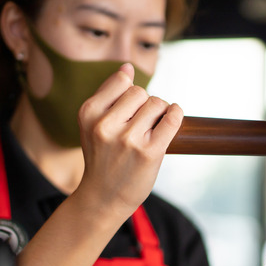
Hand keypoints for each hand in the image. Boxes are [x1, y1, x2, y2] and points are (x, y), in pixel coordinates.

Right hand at [76, 63, 182, 219]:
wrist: (103, 197)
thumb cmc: (102, 158)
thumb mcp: (93, 124)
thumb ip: (108, 94)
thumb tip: (128, 67)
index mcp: (88, 113)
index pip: (122, 82)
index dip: (130, 93)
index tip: (130, 109)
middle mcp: (106, 125)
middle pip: (141, 92)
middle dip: (146, 104)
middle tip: (142, 124)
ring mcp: (128, 140)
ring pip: (157, 104)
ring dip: (160, 112)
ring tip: (152, 129)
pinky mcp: (149, 152)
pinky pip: (171, 119)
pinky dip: (176, 114)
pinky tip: (174, 116)